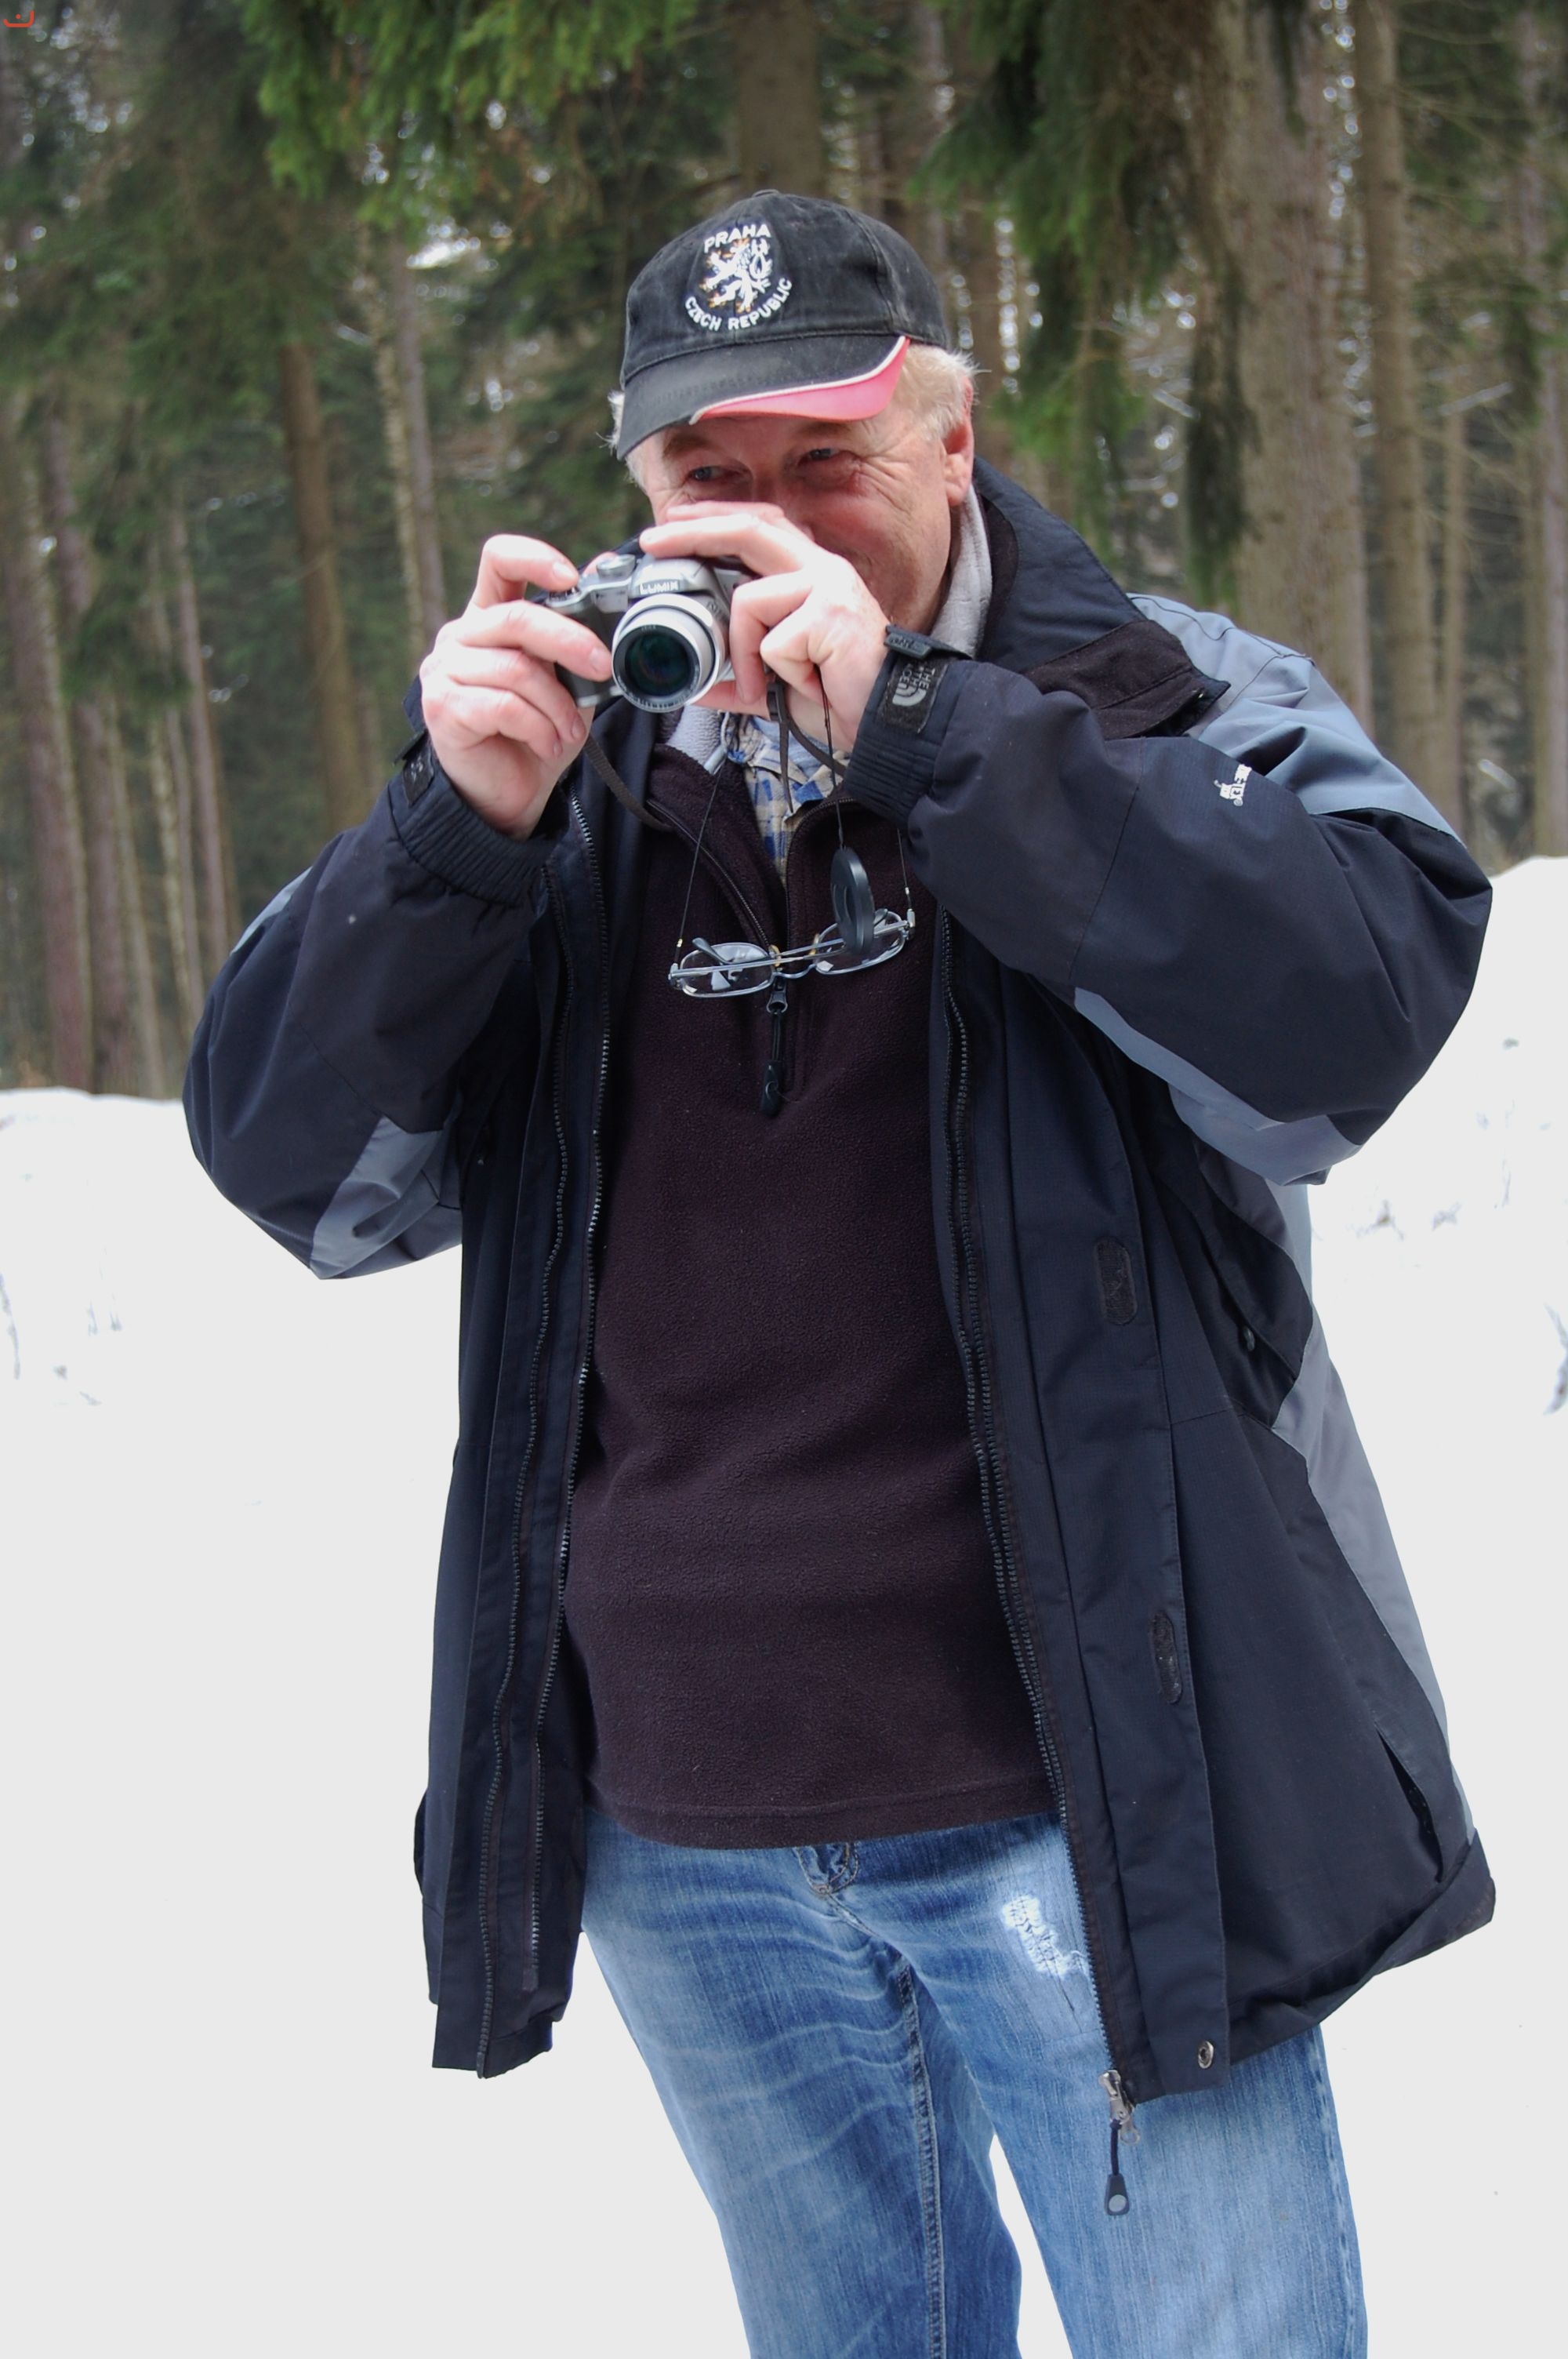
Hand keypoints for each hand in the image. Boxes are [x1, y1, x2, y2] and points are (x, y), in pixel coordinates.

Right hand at [418, 536, 615, 839]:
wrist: (507, 795)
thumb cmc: (535, 734)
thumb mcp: (568, 682)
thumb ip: (579, 637)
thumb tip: (604, 572)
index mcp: (489, 617)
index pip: (498, 560)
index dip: (533, 557)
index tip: (570, 578)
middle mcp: (460, 636)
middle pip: (516, 618)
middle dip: (569, 642)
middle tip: (603, 667)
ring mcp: (445, 670)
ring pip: (516, 670)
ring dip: (557, 705)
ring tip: (571, 730)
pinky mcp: (443, 707)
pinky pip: (503, 706)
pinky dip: (538, 728)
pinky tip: (548, 745)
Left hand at [638, 505, 889, 747]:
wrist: (887, 724)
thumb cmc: (842, 698)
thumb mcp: (777, 683)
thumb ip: (738, 675)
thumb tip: (692, 686)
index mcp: (812, 574)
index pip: (761, 525)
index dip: (717, 516)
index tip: (674, 518)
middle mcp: (822, 570)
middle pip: (750, 528)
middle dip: (694, 531)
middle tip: (652, 540)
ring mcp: (828, 588)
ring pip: (748, 600)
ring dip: (740, 652)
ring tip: (762, 687)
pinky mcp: (830, 614)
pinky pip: (771, 641)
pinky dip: (773, 673)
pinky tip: (805, 686)